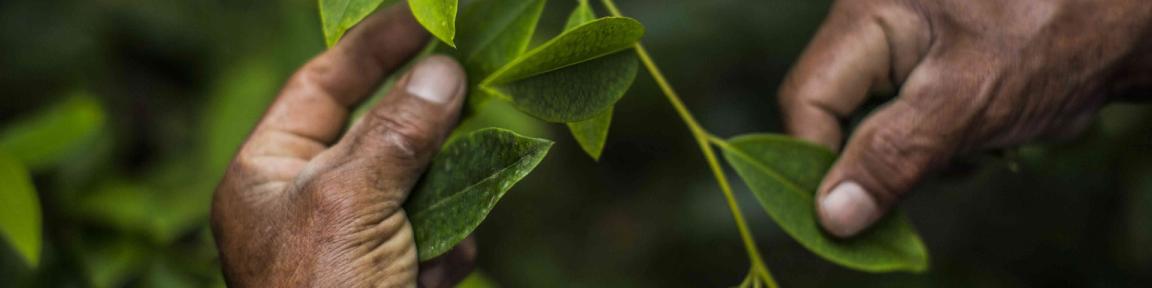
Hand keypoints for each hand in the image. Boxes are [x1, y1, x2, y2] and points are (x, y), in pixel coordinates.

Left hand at [211, 5, 473, 286]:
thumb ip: (396, 133)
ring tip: (472, 181)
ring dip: (446, 192)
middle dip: (424, 124)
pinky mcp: (386, 284)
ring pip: (413, 193)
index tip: (425, 21)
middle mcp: (306, 208)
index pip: (319, 88)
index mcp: (268, 178)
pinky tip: (447, 267)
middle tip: (472, 85)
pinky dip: (446, 253)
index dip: (371, 49)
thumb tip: (443, 71)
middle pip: (375, 138)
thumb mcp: (351, 202)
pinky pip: (428, 248)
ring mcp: (348, 251)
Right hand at [780, 0, 1151, 236]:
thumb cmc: (1052, 38)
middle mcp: (874, 23)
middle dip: (879, 156)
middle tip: (933, 171)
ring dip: (917, 152)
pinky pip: (909, 120)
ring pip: (874, 124)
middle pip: (837, 112)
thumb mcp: (966, 103)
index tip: (844, 215)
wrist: (1128, 21)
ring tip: (978, 138)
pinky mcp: (932, 64)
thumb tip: (831, 215)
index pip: (807, 97)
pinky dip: (940, 141)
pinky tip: (985, 129)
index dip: (817, 159)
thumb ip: (892, 157)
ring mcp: (904, 44)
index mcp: (867, 13)